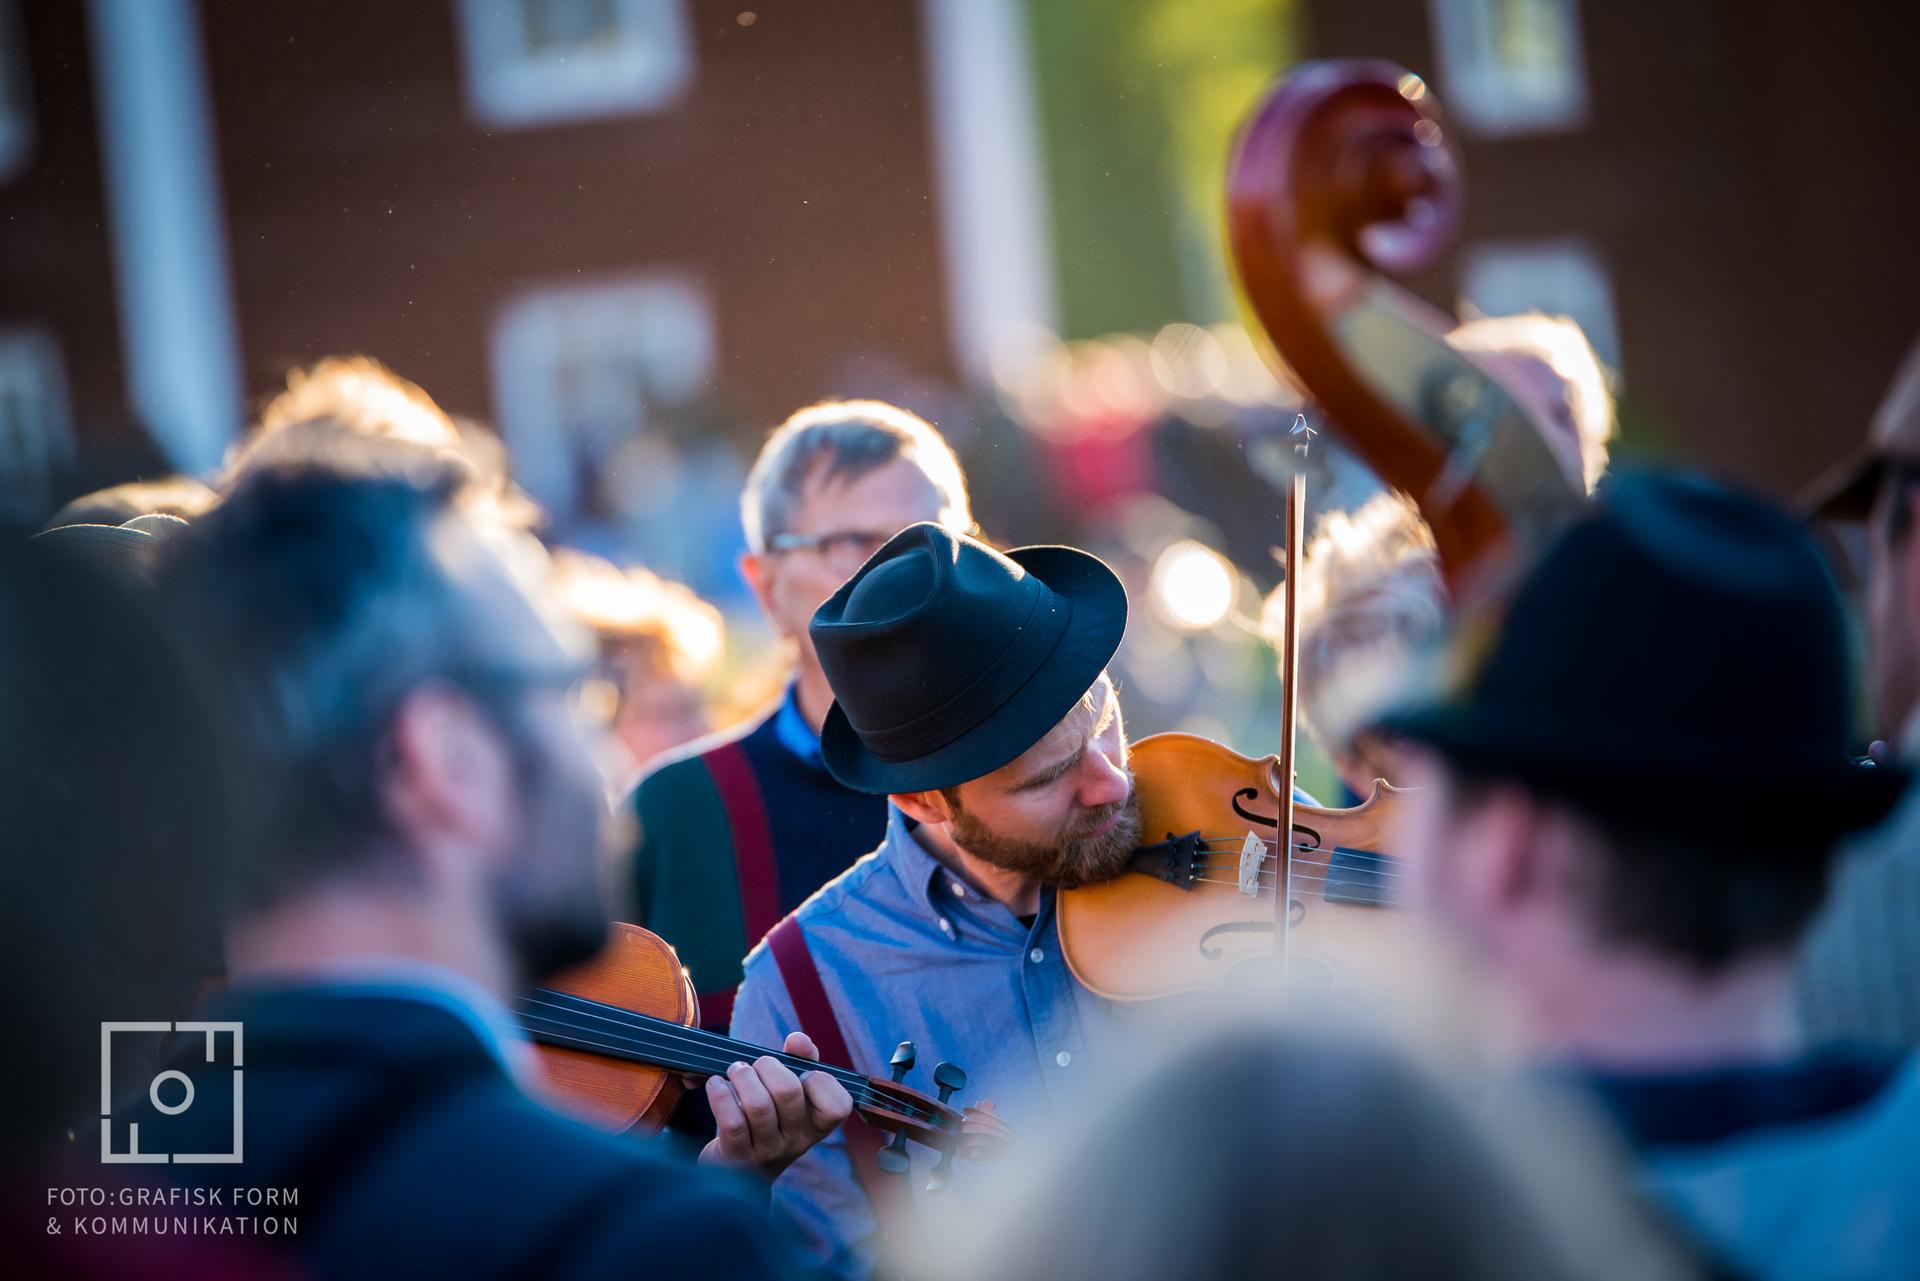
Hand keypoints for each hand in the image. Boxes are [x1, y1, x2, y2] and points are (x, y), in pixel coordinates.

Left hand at [699, 1031, 853, 1178]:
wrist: (740, 1170)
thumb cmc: (772, 1119)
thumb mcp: (793, 1092)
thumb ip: (802, 1060)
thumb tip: (798, 1040)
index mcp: (817, 1125)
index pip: (838, 1105)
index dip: (820, 1080)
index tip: (802, 1074)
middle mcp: (797, 1142)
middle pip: (788, 1091)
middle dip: (767, 1066)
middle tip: (755, 1066)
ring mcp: (768, 1152)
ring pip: (758, 1105)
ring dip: (742, 1075)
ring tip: (736, 1070)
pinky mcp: (737, 1158)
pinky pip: (732, 1122)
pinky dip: (721, 1095)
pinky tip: (716, 1085)